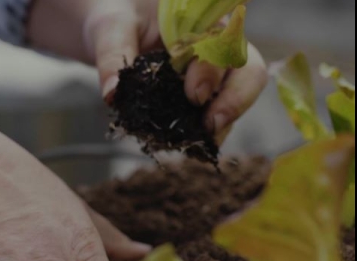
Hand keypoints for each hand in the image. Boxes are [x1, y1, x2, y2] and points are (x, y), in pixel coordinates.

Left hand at [83, 0, 267, 143]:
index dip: (215, 71)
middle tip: (210, 125)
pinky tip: (188, 145)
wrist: (109, 30)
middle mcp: (215, 47)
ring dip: (222, 122)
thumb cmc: (117, 18)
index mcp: (201, 23)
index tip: (194, 95)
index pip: (224, 43)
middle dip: (235, 100)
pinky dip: (205, 132)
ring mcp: (211, 74)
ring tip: (198, 143)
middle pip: (248, 71)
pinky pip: (214, 115)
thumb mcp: (111, 28)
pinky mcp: (198, 97)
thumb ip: (112, 54)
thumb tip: (112, 94)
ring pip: (236, 98)